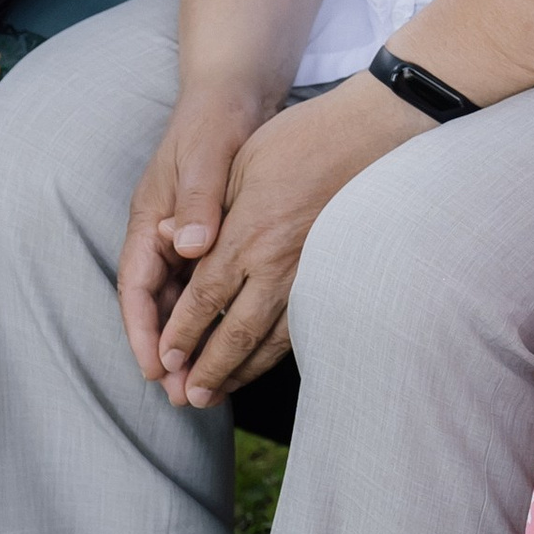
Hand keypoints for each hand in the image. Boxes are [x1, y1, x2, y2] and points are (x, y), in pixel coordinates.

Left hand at [120, 82, 402, 407]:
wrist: (368, 134)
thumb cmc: (298, 140)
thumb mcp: (238, 163)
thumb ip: (205, 209)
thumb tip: (170, 242)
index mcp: (247, 233)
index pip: (206, 297)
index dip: (183, 334)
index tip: (165, 362)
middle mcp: (276, 262)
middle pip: (236, 331)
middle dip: (208, 369)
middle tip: (188, 398)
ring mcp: (308, 273)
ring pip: (270, 338)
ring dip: (241, 371)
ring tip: (219, 395)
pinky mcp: (331, 274)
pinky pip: (300, 324)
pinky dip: (276, 352)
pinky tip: (263, 363)